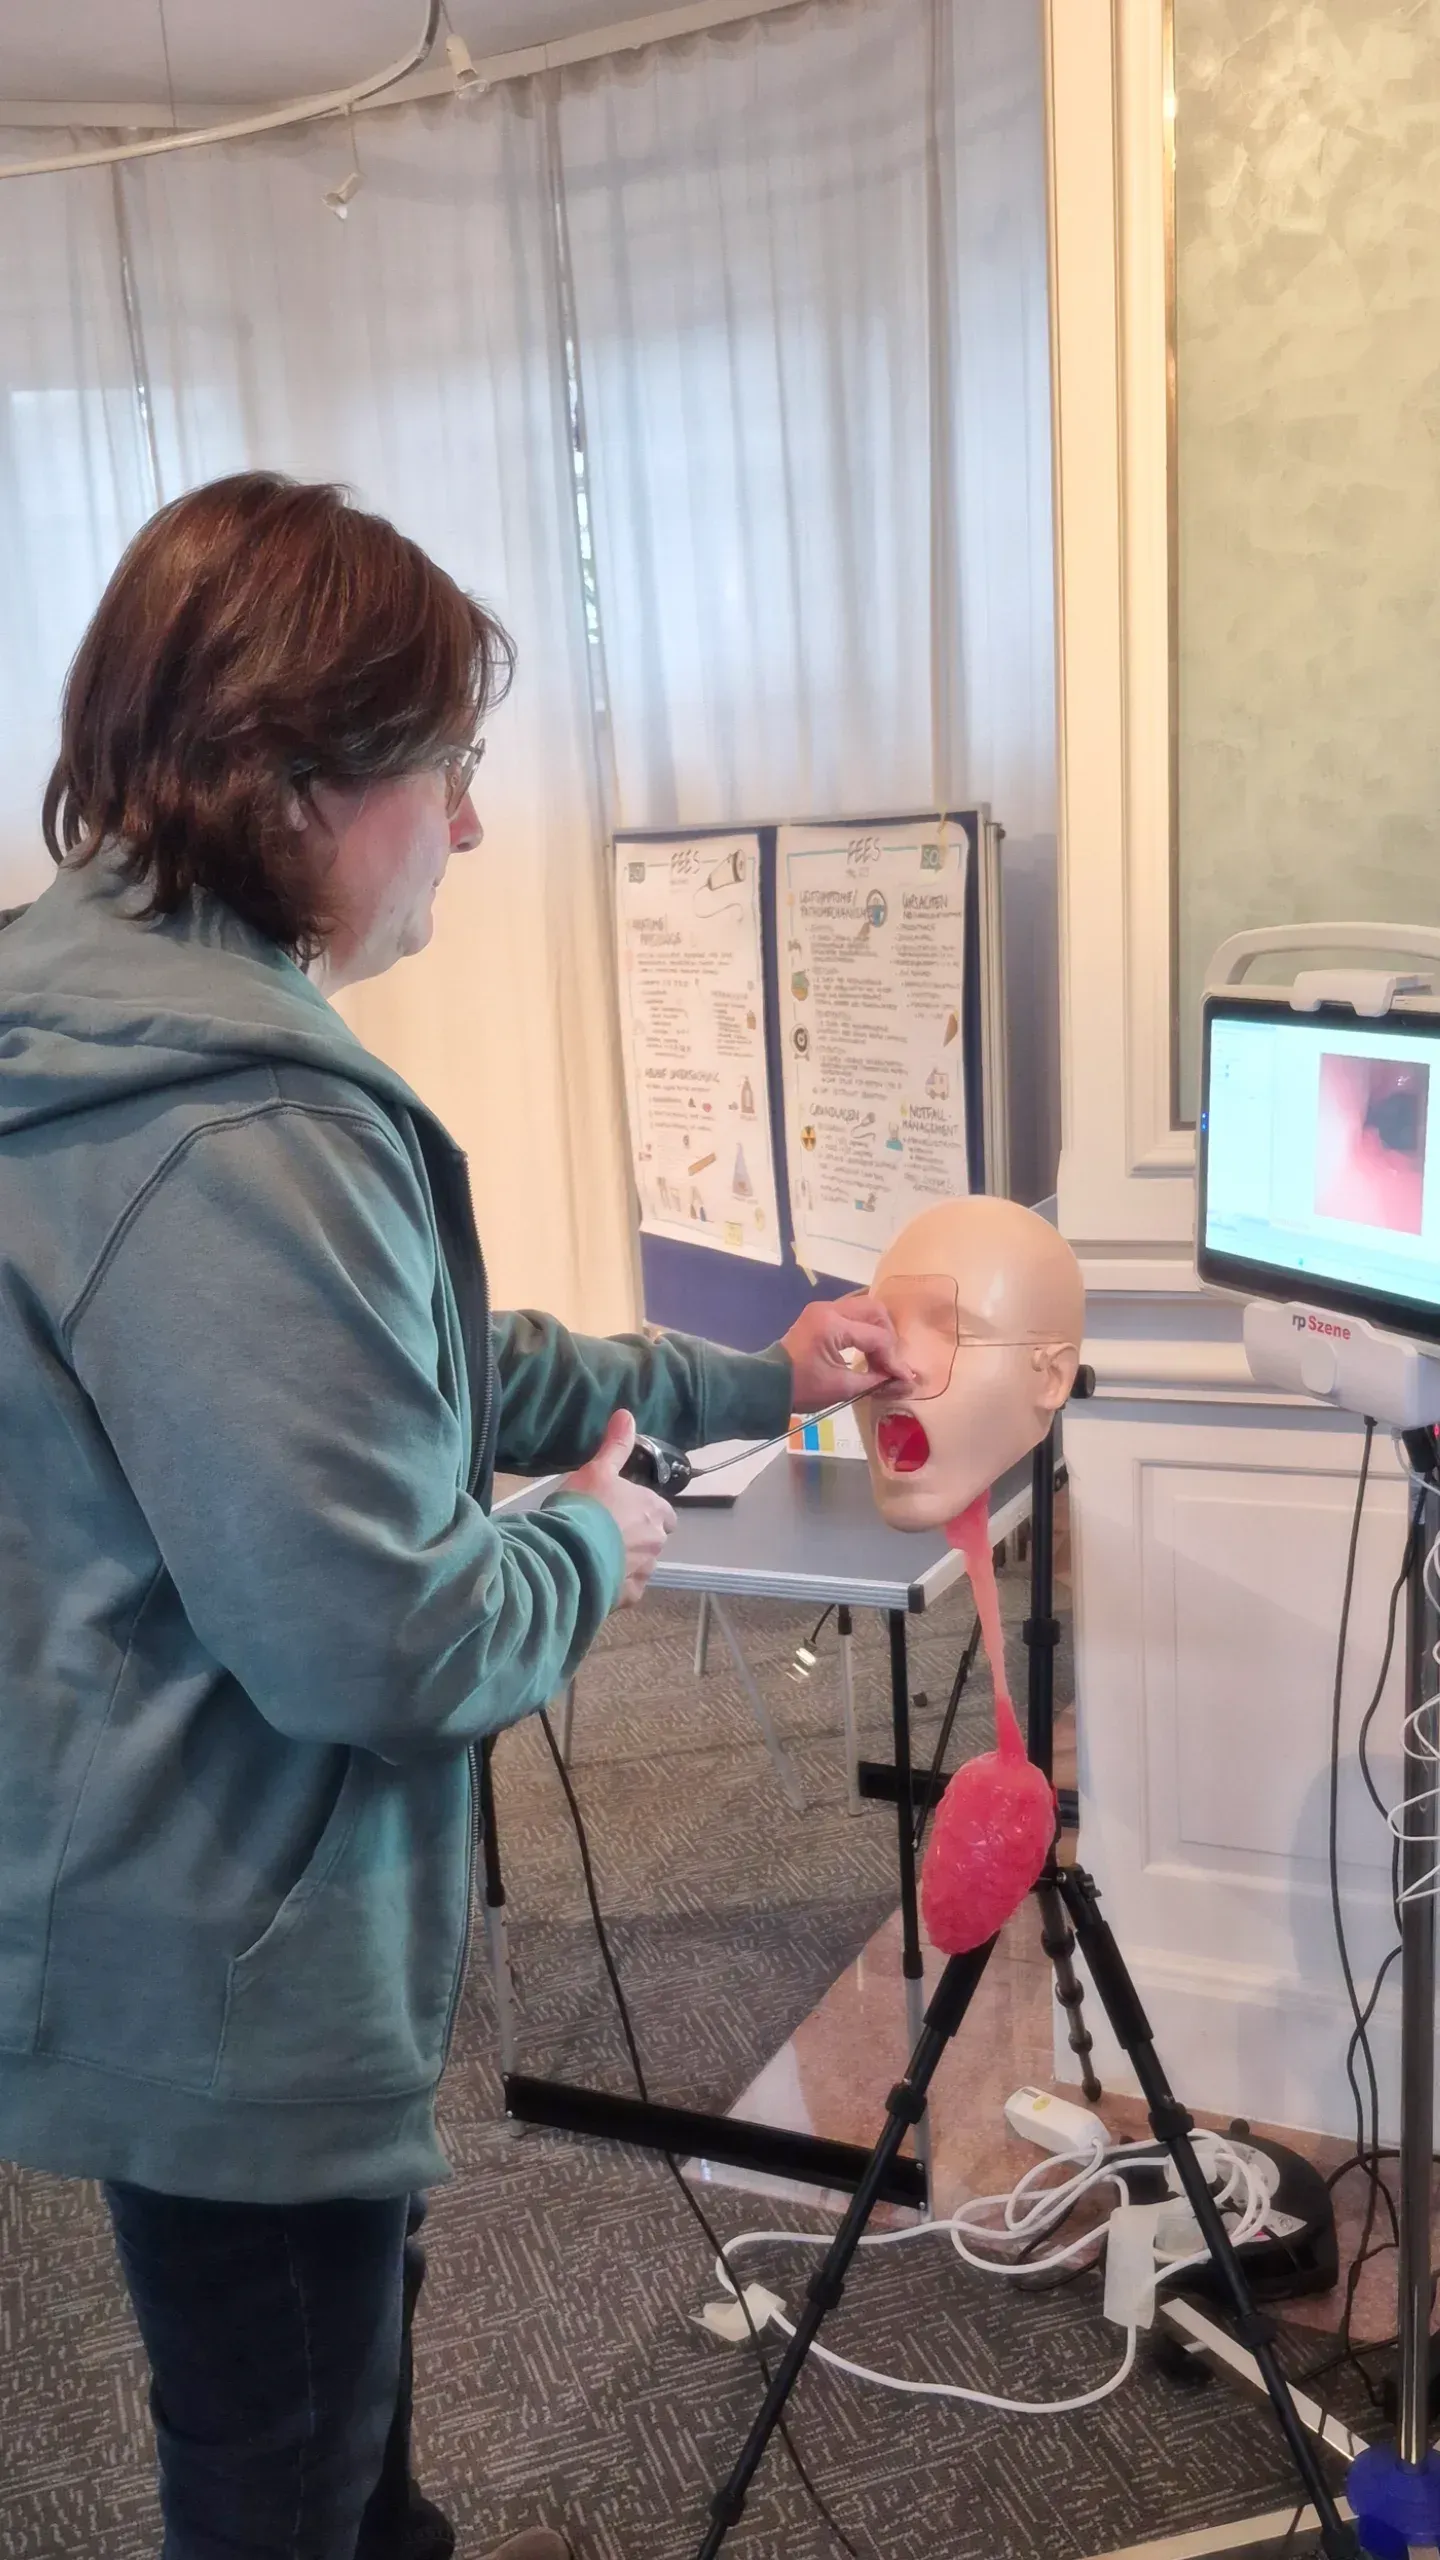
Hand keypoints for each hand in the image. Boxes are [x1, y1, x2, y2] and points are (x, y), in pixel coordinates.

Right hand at [560, 1410, 675, 1607]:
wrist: (567, 1555)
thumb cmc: (584, 1507)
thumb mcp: (597, 1470)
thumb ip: (615, 1446)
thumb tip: (627, 1414)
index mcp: (654, 1510)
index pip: (664, 1514)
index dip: (647, 1513)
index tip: (625, 1512)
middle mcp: (656, 1542)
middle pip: (653, 1540)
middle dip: (636, 1538)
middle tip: (605, 1533)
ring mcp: (643, 1571)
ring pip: (640, 1565)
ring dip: (624, 1561)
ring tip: (595, 1556)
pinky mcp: (629, 1596)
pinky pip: (626, 1589)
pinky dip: (614, 1584)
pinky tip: (593, 1577)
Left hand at [780, 1295, 915, 1410]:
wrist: (766, 1385)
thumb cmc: (802, 1388)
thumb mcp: (842, 1387)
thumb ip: (876, 1379)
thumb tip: (904, 1380)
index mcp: (832, 1325)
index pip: (876, 1336)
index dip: (893, 1358)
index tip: (903, 1377)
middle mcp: (828, 1309)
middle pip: (874, 1309)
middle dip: (888, 1336)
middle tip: (890, 1361)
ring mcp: (822, 1308)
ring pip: (864, 1306)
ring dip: (877, 1329)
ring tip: (880, 1357)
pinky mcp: (820, 1314)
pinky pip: (851, 1312)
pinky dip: (864, 1327)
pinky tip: (867, 1349)